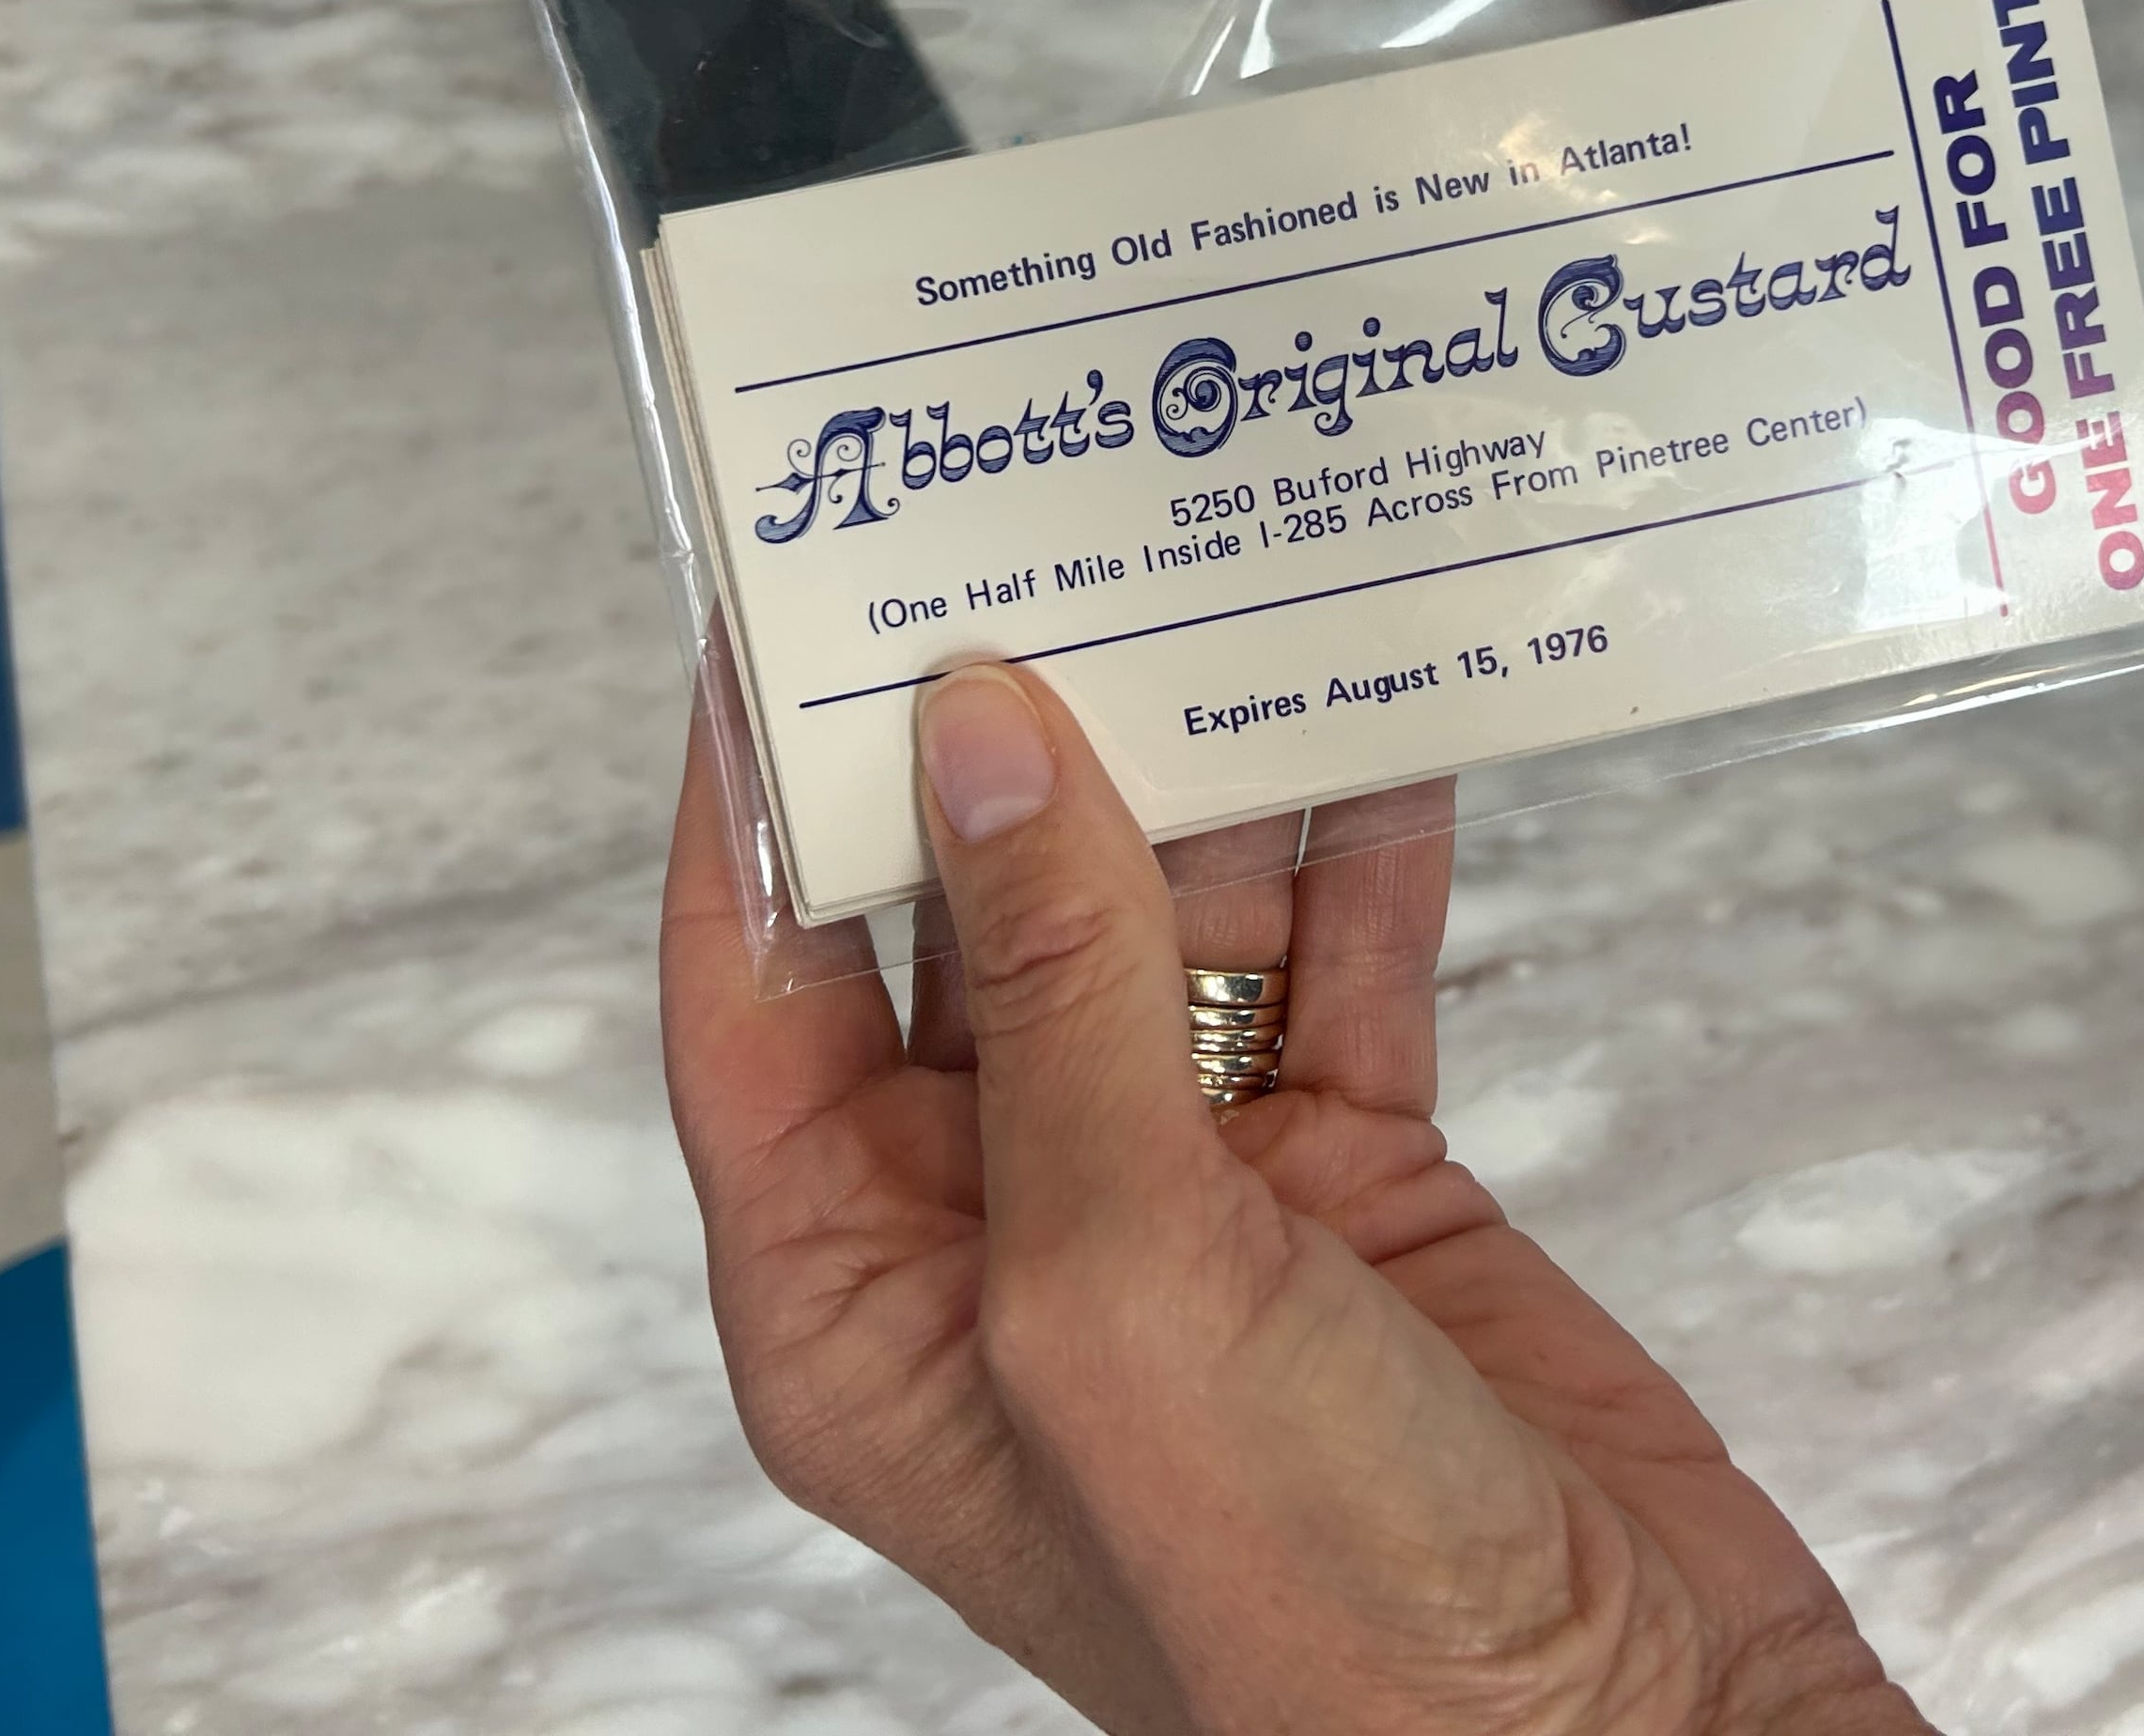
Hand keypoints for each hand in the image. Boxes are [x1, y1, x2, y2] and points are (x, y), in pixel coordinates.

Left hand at [659, 662, 1929, 1734]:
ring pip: (1163, 920)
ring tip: (1229, 578)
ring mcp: (1187, 1204)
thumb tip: (977, 738)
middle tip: (1046, 531)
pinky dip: (1360, 848)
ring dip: (1203, 770)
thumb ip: (1051, 999)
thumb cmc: (1320, 1611)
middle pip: (968, 924)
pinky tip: (1387, 720)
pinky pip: (1332, 963)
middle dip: (1010, 742)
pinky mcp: (1354, 1179)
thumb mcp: (1123, 1289)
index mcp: (863, 1297)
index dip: (758, 795)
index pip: (755, 990)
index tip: (789, 601)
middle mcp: (1004, 1231)